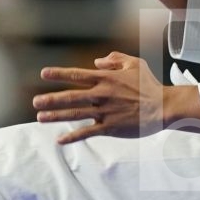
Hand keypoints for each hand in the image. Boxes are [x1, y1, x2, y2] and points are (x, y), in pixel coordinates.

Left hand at [32, 51, 165, 143]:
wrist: (164, 107)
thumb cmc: (150, 85)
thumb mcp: (134, 63)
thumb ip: (115, 58)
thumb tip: (96, 61)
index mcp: (105, 78)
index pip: (76, 75)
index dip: (59, 74)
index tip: (43, 74)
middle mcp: (101, 94)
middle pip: (70, 96)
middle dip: (51, 99)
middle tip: (35, 102)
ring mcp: (104, 112)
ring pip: (75, 114)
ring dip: (56, 116)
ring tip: (40, 118)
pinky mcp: (110, 127)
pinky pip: (87, 132)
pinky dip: (73, 137)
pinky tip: (60, 140)